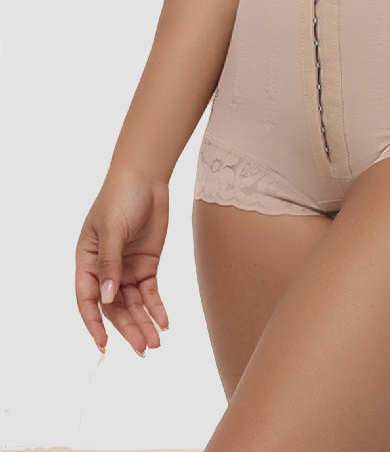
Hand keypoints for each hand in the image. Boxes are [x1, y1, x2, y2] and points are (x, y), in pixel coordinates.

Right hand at [75, 167, 169, 356]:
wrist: (147, 178)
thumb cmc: (121, 198)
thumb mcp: (113, 229)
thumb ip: (110, 262)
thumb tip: (106, 296)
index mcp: (87, 262)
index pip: (87, 299)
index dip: (94, 323)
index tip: (103, 345)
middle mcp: (105, 270)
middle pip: (114, 307)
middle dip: (128, 328)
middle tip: (143, 348)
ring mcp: (127, 268)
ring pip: (134, 304)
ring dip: (144, 323)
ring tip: (155, 343)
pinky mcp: (147, 264)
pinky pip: (150, 292)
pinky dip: (157, 307)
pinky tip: (164, 322)